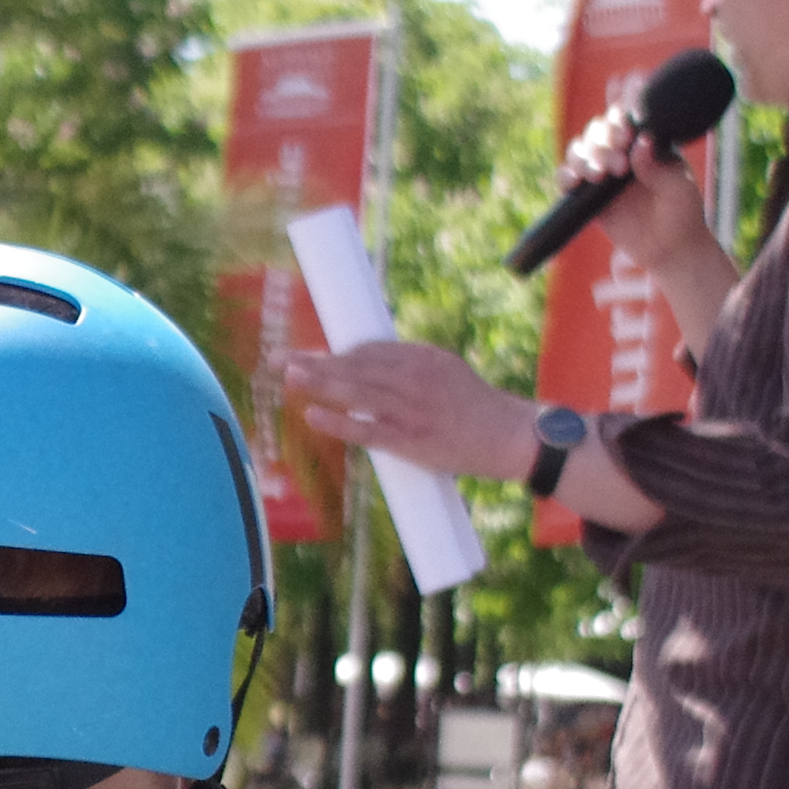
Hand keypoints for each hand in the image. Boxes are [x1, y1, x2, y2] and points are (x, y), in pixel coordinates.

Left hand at [279, 340, 538, 481]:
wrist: (508, 436)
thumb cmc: (474, 406)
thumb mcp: (445, 371)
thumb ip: (408, 368)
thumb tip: (368, 364)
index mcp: (422, 357)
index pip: (369, 348)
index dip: (334, 350)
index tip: (307, 352)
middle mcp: (414, 378)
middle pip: (354, 364)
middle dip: (315, 360)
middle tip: (279, 358)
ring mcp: (410, 410)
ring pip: (356, 391)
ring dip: (319, 382)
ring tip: (288, 375)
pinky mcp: (410, 440)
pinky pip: (366, 430)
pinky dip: (337, 422)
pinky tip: (312, 415)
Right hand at [563, 98, 717, 274]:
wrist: (669, 250)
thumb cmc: (681, 214)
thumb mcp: (679, 190)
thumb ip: (661, 167)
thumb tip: (642, 143)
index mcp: (646, 141)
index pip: (627, 115)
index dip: (620, 116)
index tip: (627, 134)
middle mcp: (622, 150)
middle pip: (599, 130)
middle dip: (604, 142)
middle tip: (620, 166)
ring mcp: (603, 171)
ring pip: (580, 149)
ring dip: (585, 158)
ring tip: (599, 176)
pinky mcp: (588, 194)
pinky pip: (567, 178)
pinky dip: (566, 176)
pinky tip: (575, 182)